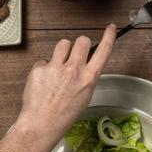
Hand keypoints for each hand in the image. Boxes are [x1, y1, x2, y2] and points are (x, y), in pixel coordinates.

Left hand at [0, 27, 115, 151]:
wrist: (41, 124)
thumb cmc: (64, 114)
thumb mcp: (85, 95)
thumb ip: (86, 77)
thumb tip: (85, 63)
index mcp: (89, 78)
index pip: (103, 51)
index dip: (109, 37)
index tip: (111, 27)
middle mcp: (74, 70)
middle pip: (81, 40)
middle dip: (79, 45)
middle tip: (75, 54)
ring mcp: (56, 68)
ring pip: (63, 44)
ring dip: (62, 51)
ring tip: (58, 65)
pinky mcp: (39, 69)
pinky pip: (44, 59)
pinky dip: (44, 67)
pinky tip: (44, 81)